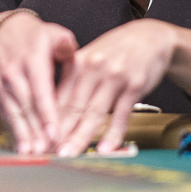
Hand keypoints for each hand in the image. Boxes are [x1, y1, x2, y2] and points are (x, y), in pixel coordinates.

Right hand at [0, 11, 77, 154]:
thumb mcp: (52, 33)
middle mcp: (13, 74)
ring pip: (13, 114)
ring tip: (33, 154)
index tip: (55, 132)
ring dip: (23, 135)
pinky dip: (14, 133)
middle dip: (35, 131)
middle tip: (47, 151)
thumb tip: (68, 48)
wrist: (1, 34)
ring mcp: (2, 86)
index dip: (47, 114)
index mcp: (31, 59)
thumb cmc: (35, 38)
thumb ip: (64, 43)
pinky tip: (22, 149)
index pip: (40, 91)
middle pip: (26, 107)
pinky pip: (6, 116)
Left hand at [54, 20, 178, 156]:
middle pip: (74, 107)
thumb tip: (53, 112)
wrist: (150, 37)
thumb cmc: (115, 52)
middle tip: (49, 152)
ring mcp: (115, 76)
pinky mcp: (135, 84)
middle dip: (61, 133)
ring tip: (71, 154)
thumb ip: (73, 82)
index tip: (40, 140)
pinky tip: (105, 148)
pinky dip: (113, 133)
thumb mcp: (90, 59)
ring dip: (81, 136)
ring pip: (94, 112)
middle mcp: (94, 68)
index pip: (59, 97)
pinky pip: (121, 113)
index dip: (48, 121)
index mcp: (78, 63)